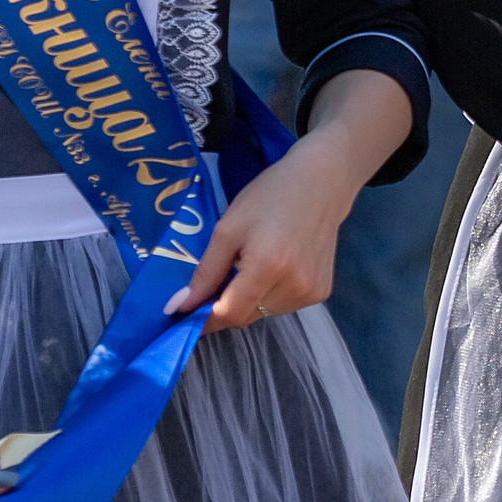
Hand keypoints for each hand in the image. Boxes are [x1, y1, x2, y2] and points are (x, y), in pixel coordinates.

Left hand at [163, 68, 414, 332]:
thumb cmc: (271, 196)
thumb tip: (179, 308)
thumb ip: (205, 272)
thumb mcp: (228, 228)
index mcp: (268, 266)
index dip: (203, 319)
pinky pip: (283, 306)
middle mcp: (293, 285)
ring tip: (252, 265)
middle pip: (246, 317)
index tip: (184, 315)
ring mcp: (311, 291)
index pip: (228, 314)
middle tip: (217, 280)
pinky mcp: (321, 291)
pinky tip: (276, 267)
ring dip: (249, 300)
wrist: (323, 182)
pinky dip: (270, 295)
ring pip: (263, 313)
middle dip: (224, 306)